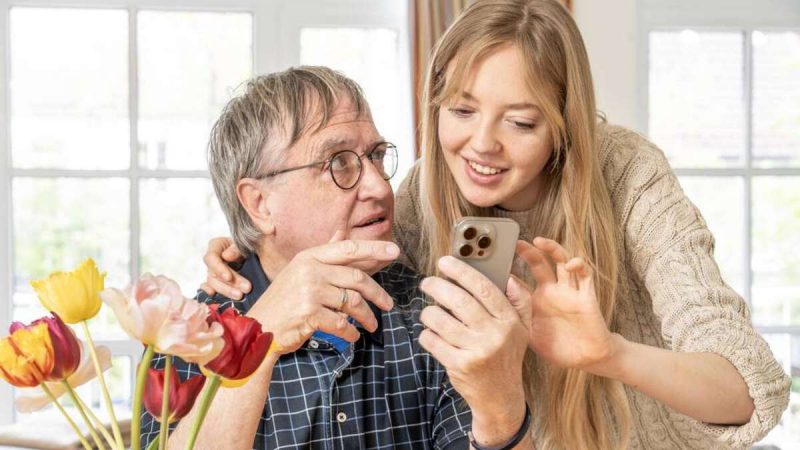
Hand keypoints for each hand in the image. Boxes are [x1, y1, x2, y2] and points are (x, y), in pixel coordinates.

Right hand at [201, 237, 248, 299]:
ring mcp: (213, 272)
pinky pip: (209, 288)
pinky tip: (214, 296)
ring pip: (213, 284)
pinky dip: (209, 292)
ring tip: (240, 295)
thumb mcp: (244, 244)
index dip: (219, 268)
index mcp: (216, 246)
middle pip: (213, 274)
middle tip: (246, 288)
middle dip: (229, 284)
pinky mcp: (216, 282)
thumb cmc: (248, 246)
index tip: (228, 277)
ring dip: (227, 291)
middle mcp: (213, 260)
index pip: (211, 258)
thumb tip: (226, 256)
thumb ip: (236, 248)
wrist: (254, 253)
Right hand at [247, 234, 398, 354]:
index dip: (374, 249)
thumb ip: (323, 254)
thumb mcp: (299, 270)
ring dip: (367, 316)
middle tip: (388, 305)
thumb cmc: (283, 300)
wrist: (259, 328)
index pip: (348, 248)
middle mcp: (309, 270)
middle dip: (378, 293)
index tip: (395, 251)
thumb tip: (341, 232)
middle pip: (357, 278)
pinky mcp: (309, 314)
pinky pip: (341, 322)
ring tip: (372, 325)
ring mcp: (309, 291)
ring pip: (353, 302)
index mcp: (309, 257)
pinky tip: (352, 336)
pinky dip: (350, 332)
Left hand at [419, 256, 527, 442]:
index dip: (462, 271)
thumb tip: (509, 275)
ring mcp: (477, 351)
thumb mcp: (522, 329)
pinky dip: (426, 334)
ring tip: (428, 312)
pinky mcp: (459, 365)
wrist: (500, 397)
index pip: (484, 288)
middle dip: (438, 286)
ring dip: (428, 313)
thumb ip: (519, 300)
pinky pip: (433, 341)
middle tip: (427, 282)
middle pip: (460, 301)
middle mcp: (495, 335)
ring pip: (441, 320)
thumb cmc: (506, 355)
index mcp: (510, 321)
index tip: (445, 262)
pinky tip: (430, 333)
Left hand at [510, 237, 616, 371]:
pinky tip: (571, 264)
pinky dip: (580, 265)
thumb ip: (518, 312)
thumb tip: (504, 288)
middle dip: (528, 251)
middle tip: (516, 242)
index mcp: (535, 300)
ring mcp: (569, 291)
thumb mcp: (529, 332)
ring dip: (552, 249)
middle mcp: (552, 291)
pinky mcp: (586, 296)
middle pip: (539, 264)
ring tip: (539, 241)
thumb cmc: (556, 348)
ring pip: (561, 262)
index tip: (494, 259)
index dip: (508, 269)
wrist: (586, 361)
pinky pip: (585, 276)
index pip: (520, 279)